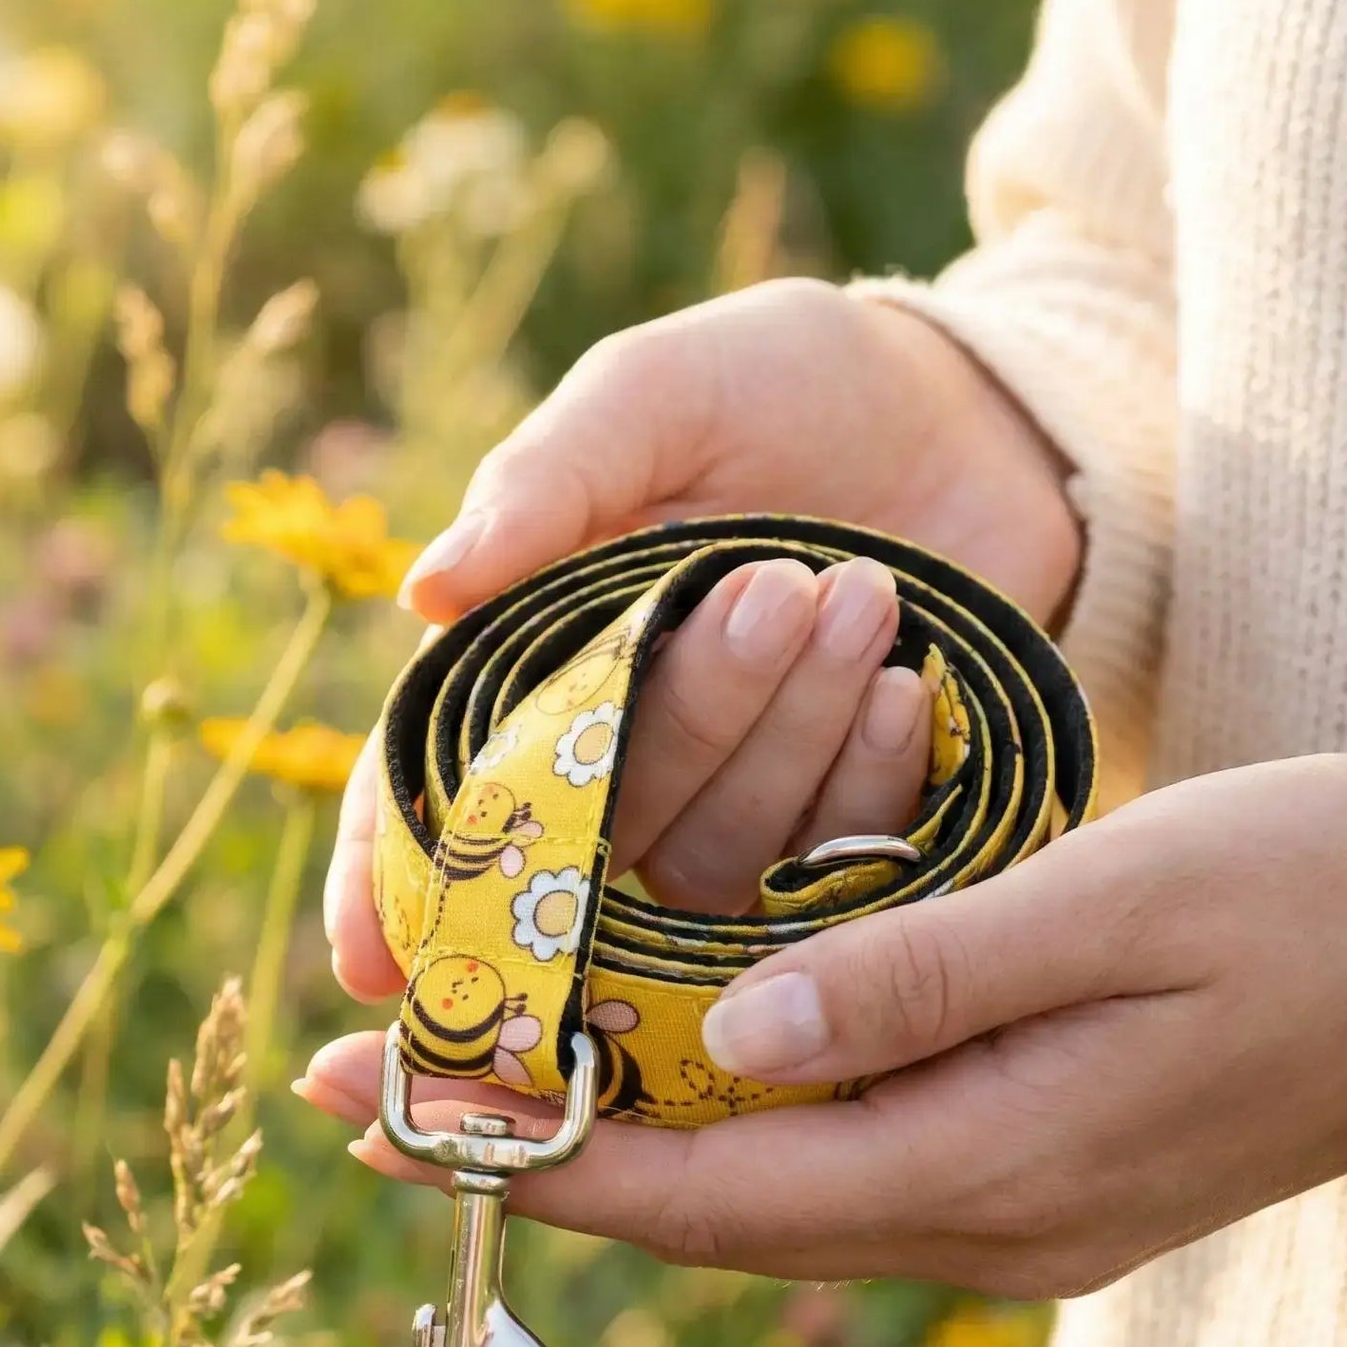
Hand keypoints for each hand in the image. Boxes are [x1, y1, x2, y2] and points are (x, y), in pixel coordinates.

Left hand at [299, 756, 1346, 1296]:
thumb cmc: (1322, 900)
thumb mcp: (1123, 906)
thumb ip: (923, 977)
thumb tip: (731, 1035)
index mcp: (988, 1163)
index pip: (703, 1192)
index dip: (525, 1159)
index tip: (376, 1115)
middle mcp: (979, 1212)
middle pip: (708, 1207)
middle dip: (536, 1154)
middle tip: (384, 1088)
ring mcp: (1010, 1197)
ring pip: (765, 1184)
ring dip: (622, 1135)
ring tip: (486, 1071)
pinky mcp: (1034, 1157)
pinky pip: (839, 1151)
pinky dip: (729, 1112)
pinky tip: (669, 1053)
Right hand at [326, 277, 1077, 993]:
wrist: (975, 415)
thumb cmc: (788, 387)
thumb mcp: (660, 394)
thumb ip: (548, 482)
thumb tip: (425, 589)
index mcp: (539, 655)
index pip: (440, 791)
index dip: (392, 882)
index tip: (372, 959)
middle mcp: (625, 757)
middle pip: (602, 821)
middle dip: (693, 717)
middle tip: (773, 586)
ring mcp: (738, 805)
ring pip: (717, 859)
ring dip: (788, 737)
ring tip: (860, 598)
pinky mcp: (849, 829)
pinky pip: (836, 869)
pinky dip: (867, 783)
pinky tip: (908, 685)